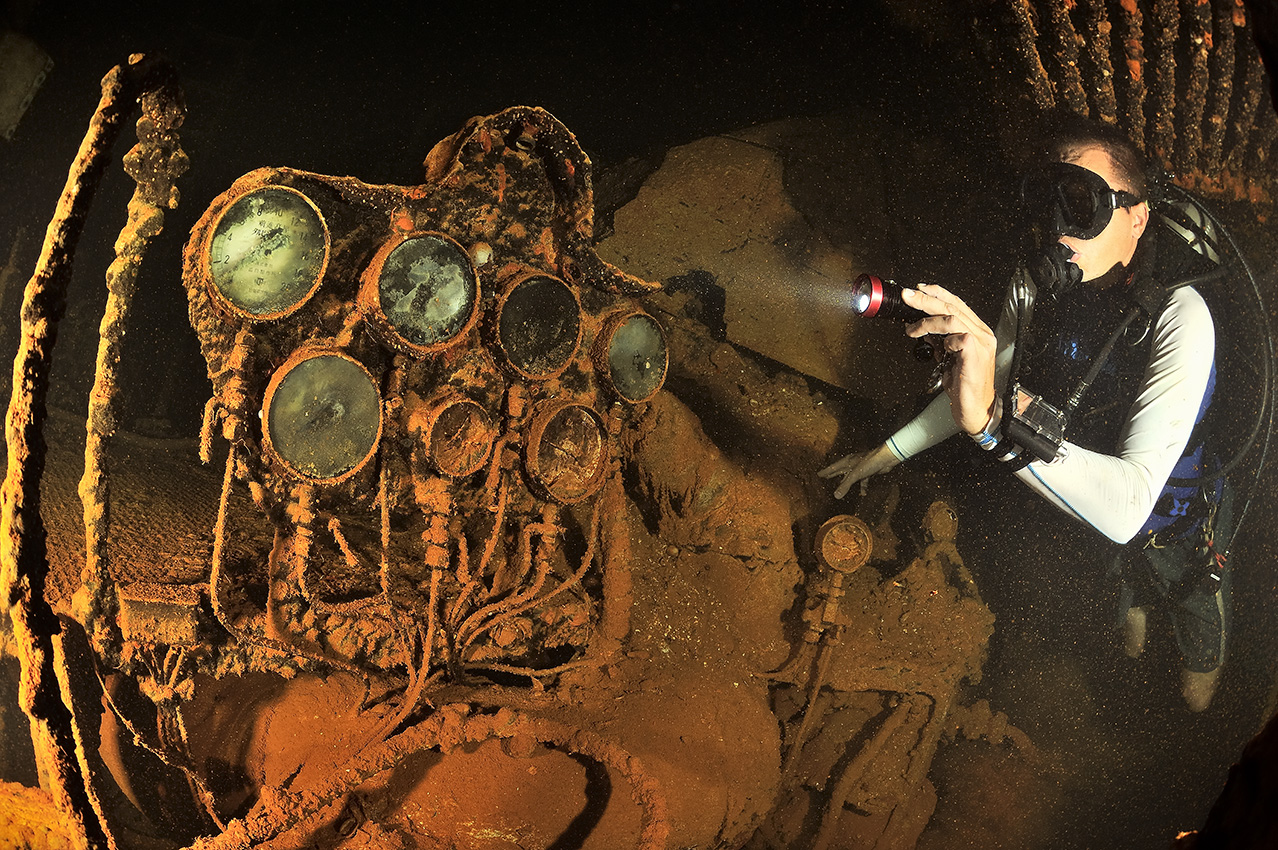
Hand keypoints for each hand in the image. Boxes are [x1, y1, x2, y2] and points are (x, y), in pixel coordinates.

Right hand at [818, 443, 899, 498]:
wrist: (886, 458)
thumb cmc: (870, 462)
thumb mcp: (855, 475)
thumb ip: (845, 486)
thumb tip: (836, 496)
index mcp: (847, 462)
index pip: (833, 467)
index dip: (826, 472)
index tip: (819, 474)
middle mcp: (853, 463)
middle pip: (840, 470)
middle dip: (834, 475)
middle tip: (826, 477)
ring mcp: (861, 467)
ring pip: (851, 476)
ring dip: (847, 482)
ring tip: (841, 487)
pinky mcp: (869, 471)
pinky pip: (863, 481)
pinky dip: (862, 487)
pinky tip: (863, 494)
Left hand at [901, 285, 996, 433]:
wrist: (975, 408)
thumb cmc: (964, 386)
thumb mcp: (948, 359)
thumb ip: (941, 342)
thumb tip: (923, 329)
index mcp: (977, 331)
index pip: (957, 304)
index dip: (938, 294)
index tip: (919, 290)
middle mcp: (982, 333)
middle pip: (953, 306)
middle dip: (926, 299)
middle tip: (908, 296)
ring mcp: (981, 342)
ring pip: (952, 318)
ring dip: (927, 321)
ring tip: (912, 329)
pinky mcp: (976, 353)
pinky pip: (957, 337)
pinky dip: (942, 340)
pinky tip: (938, 349)